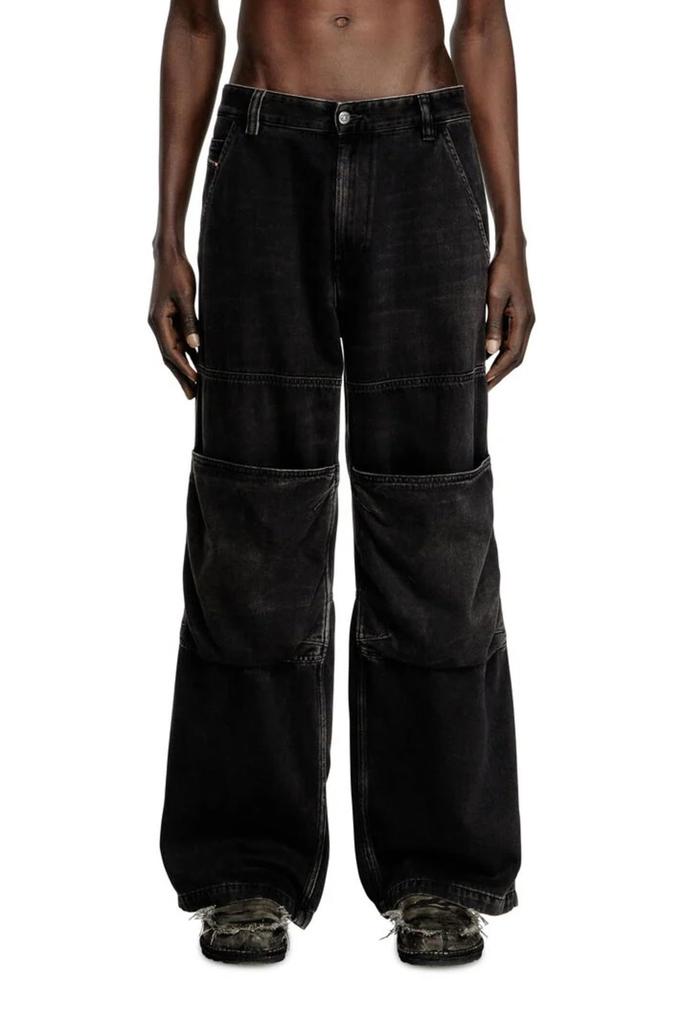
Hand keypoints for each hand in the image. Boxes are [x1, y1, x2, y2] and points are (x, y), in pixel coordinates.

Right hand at [148, 248, 200, 398]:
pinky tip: (196, 363)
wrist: (168, 256)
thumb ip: (190, 321)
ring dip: (183, 368)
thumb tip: (195, 345)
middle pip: (169, 357)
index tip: (196, 382)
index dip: (184, 369)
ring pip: (173, 351)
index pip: (171, 352)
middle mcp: (157, 325)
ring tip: (195, 386)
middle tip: (192, 396)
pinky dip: (186, 354)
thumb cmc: (178, 274)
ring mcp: (162, 323)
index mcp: (158, 322)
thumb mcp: (186, 297)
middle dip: (181, 376)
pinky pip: (177, 341)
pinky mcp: (169, 319)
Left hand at [484, 244, 534, 388]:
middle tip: (483, 389)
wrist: (510, 252)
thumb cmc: (501, 271)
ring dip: (499, 365)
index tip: (485, 384)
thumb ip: (492, 324)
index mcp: (524, 320)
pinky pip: (510, 340)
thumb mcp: (494, 297)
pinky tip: (486, 358)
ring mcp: (523, 320)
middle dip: (499, 374)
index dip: (498, 371)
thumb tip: (490, 351)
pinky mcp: (517, 316)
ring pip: (513, 350)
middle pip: (515, 357)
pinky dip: (499, 353)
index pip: (512, 355)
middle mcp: (527, 323)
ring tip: (484, 379)